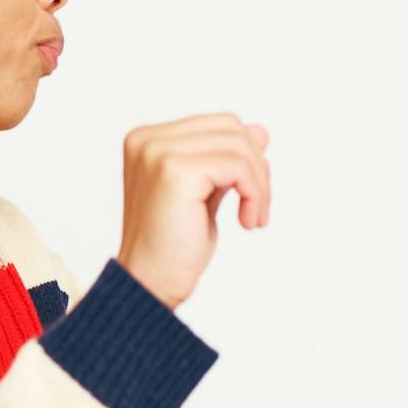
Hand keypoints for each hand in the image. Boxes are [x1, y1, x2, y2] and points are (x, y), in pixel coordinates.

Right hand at [115, 113, 270, 310]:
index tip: (251, 196)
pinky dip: (255, 194)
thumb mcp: (206, 193)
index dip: (246, 157)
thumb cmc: (173, 245)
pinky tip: (248, 221)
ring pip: (238, 145)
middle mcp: (147, 139)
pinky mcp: (174, 170)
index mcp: (147, 140)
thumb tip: (260, 130)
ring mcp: (157, 152)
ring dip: (259, 185)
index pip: (218, 124)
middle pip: (230, 127)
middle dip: (256, 167)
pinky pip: (237, 166)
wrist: (149, 283)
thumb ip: (225, 160)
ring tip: (253, 217)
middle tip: (257, 208)